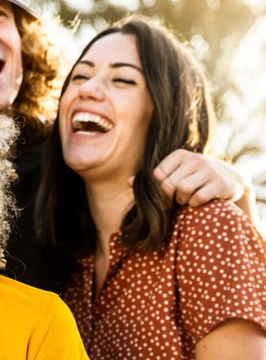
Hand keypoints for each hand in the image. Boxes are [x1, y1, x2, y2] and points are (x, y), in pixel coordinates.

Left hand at [140, 149, 257, 221]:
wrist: (232, 180)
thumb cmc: (195, 178)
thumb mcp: (176, 173)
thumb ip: (154, 178)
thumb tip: (128, 182)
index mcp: (180, 155)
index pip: (157, 175)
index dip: (156, 190)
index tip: (161, 198)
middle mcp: (194, 159)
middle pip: (169, 184)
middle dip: (168, 198)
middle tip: (173, 202)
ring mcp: (209, 170)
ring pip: (183, 190)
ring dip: (182, 200)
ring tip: (186, 200)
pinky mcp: (220, 183)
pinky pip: (198, 198)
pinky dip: (194, 204)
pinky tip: (198, 202)